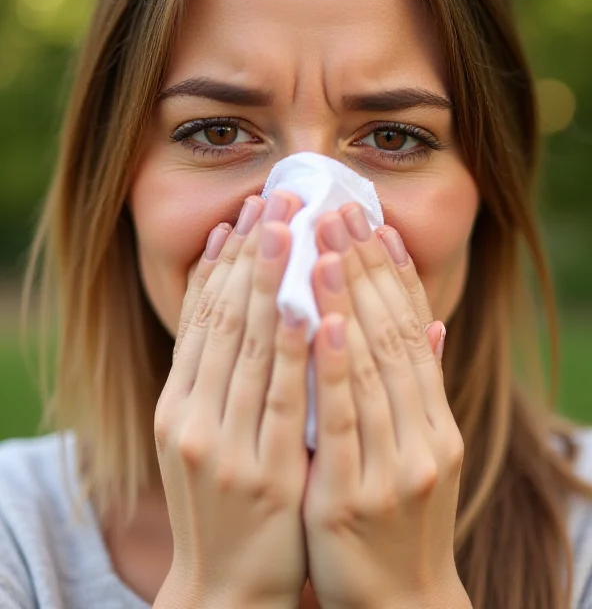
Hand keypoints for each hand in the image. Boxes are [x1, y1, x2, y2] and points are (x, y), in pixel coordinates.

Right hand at [154, 191, 309, 608]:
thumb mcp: (202, 435)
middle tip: (276, 198)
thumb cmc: (222, 502)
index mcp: (177, 405)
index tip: (248, 212)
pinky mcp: (266, 475)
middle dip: (253, 254)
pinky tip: (318, 307)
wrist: (224, 589)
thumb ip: (215, 372)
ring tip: (293, 227)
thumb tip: (227, 298)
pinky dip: (302, 350)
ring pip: (253, 349)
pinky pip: (287, 400)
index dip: (225, 261)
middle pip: (226, 319)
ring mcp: (226, 446)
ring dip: (275, 283)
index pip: (202, 318)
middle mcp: (192, 418)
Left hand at [302, 203, 466, 608]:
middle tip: (338, 210)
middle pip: (391, 334)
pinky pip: (344, 420)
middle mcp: (423, 436)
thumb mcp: (418, 451)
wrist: (397, 606)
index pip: (410, 329)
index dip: (390, 272)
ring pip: (370, 367)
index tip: (367, 221)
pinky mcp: (356, 498)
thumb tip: (430, 322)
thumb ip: (419, 387)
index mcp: (433, 420)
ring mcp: (394, 466)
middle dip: (362, 269)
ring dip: (346, 301)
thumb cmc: (396, 518)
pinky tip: (321, 320)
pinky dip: (334, 367)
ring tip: (325, 244)